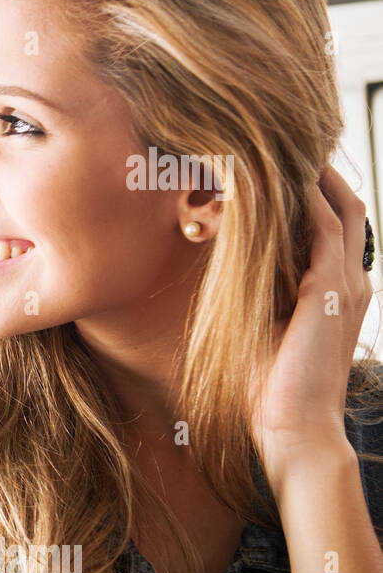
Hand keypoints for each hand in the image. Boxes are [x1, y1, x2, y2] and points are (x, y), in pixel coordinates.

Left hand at [247, 165, 371, 465]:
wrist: (295, 430)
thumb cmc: (270, 389)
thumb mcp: (262, 330)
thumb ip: (258, 297)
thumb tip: (223, 269)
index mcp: (336, 292)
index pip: (332, 227)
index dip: (310, 195)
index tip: (275, 168)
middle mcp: (350, 281)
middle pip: (345, 206)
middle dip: (318, 173)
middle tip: (282, 142)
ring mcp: (346, 284)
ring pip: (338, 209)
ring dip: (312, 176)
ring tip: (281, 145)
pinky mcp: (330, 290)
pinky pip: (325, 228)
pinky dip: (307, 199)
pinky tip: (283, 177)